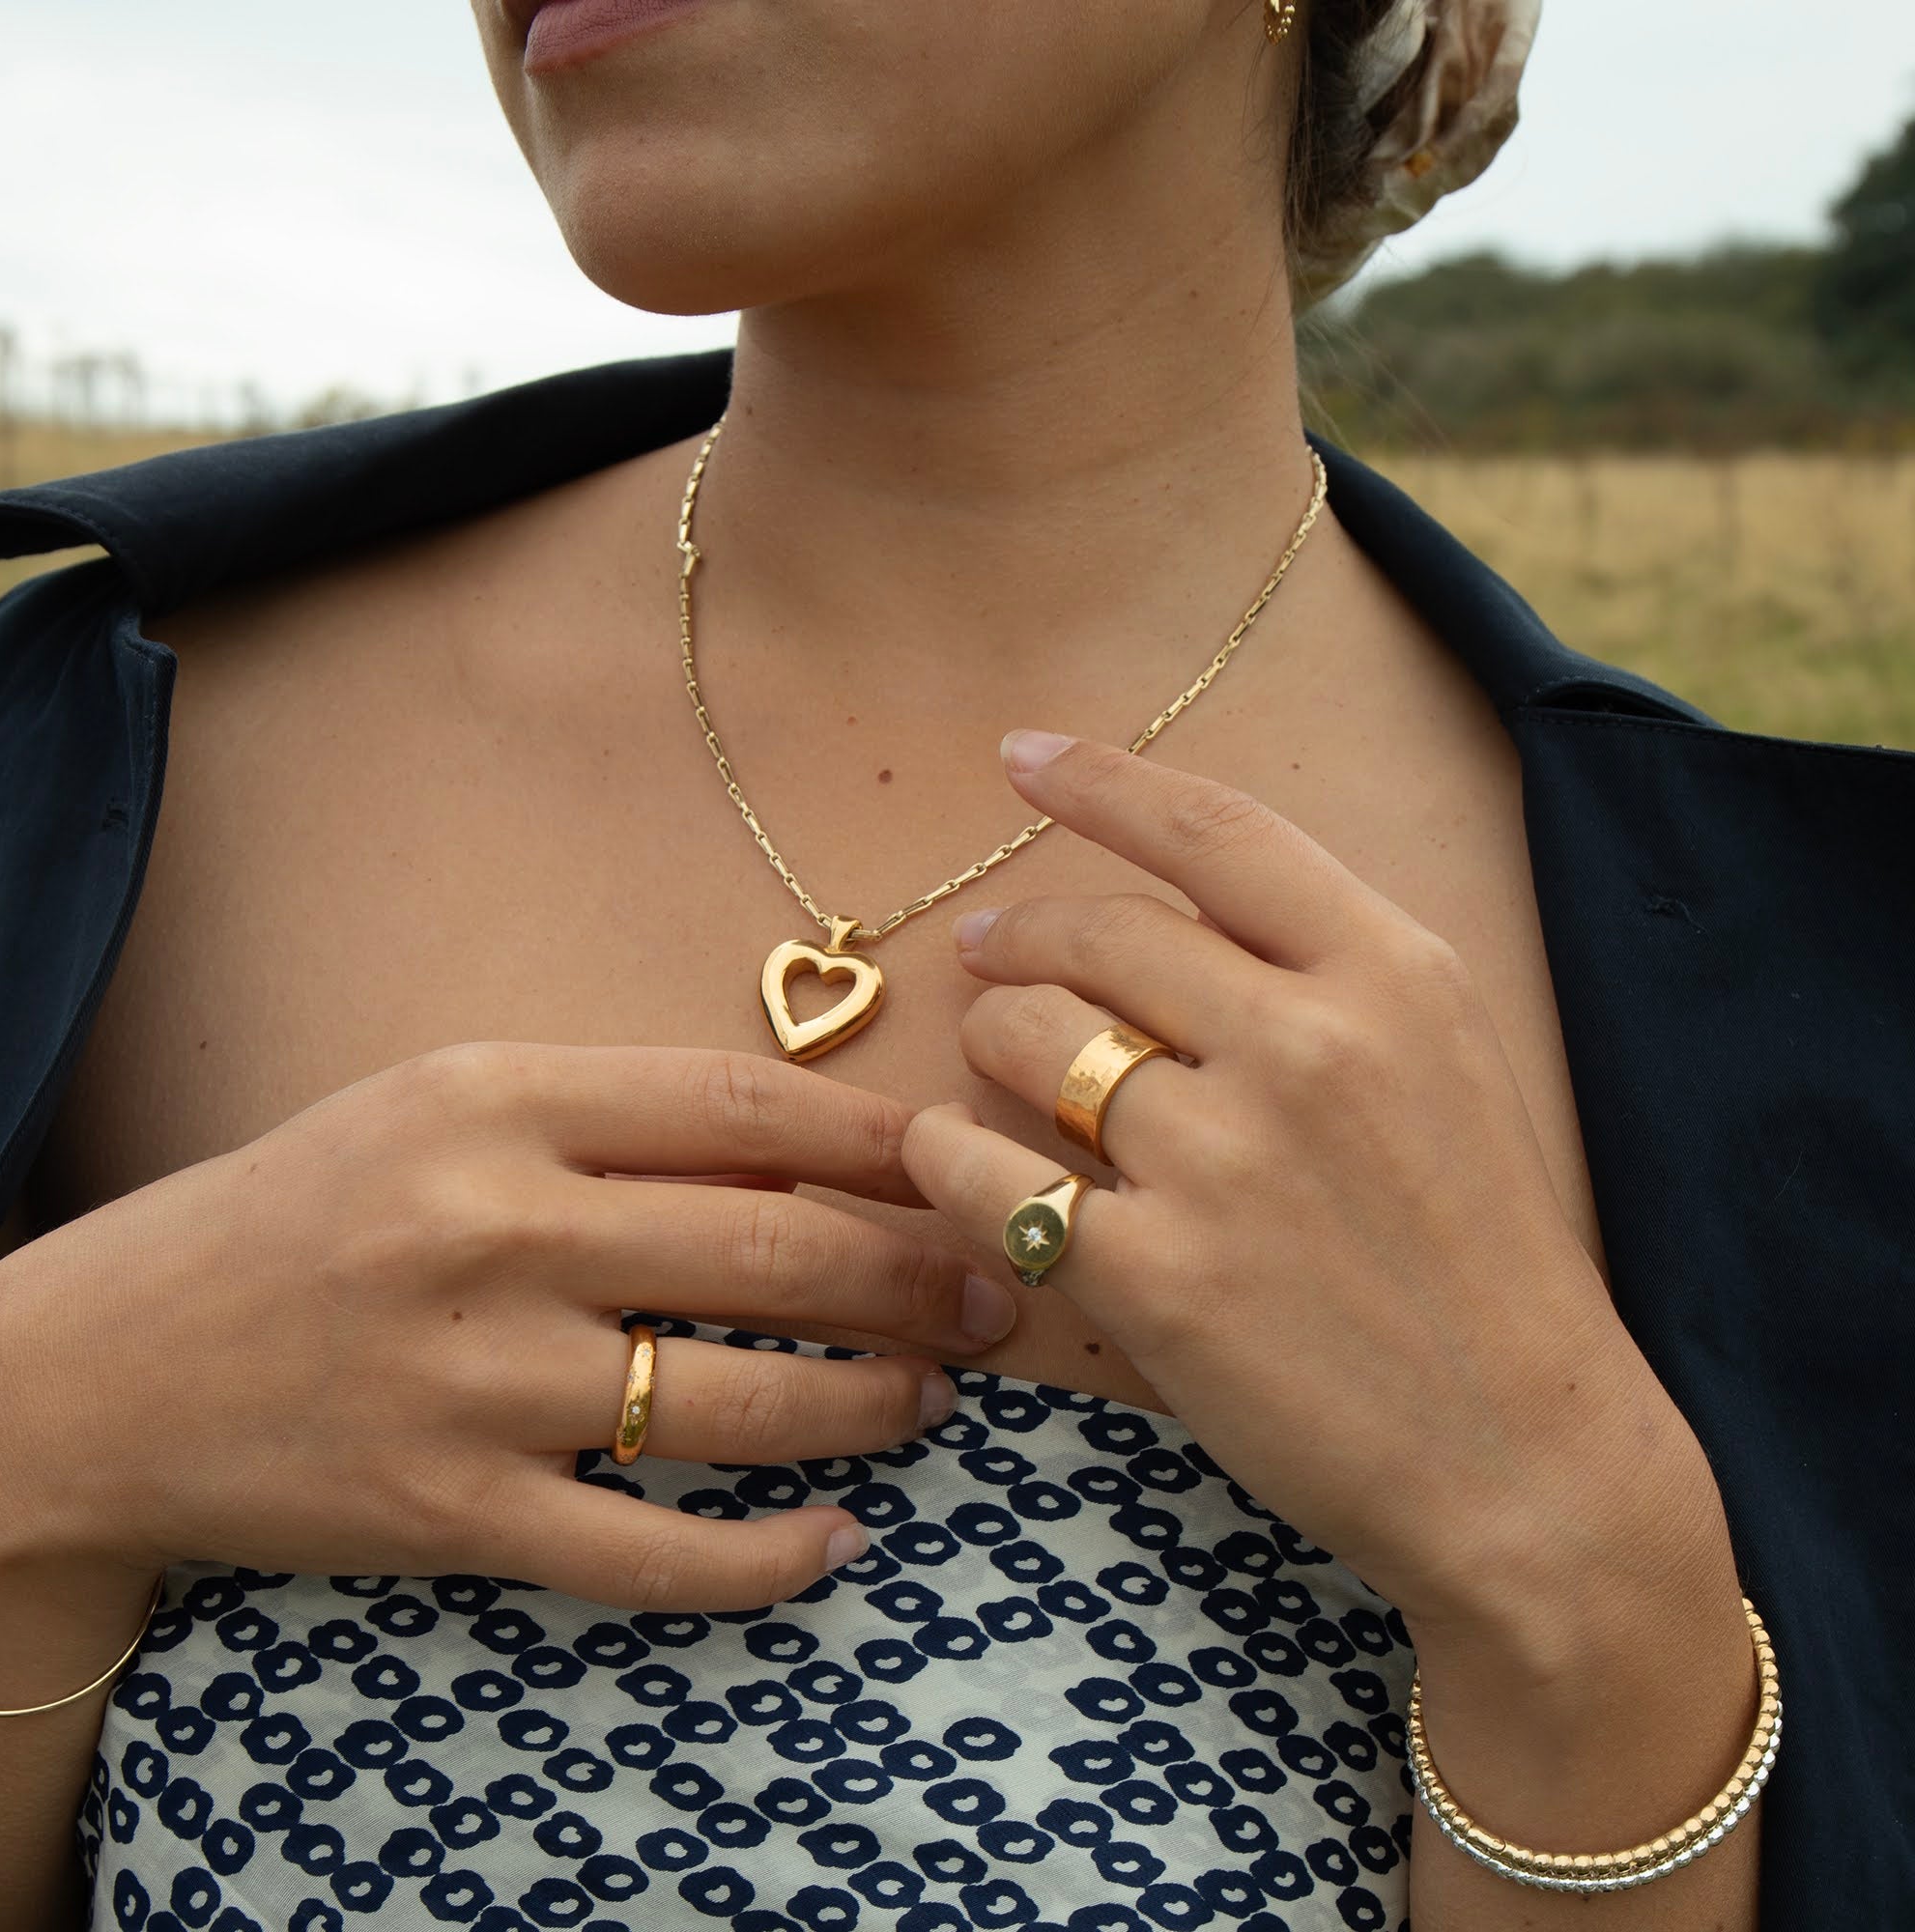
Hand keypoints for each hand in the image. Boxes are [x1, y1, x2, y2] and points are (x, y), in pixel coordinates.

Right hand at [0, 1044, 1014, 1612]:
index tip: (962, 1164)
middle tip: (995, 1297)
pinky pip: (651, 1553)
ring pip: (740, 1406)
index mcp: (499, 1099)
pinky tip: (834, 1541)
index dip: (881, 1141)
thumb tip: (808, 1159)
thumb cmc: (304, 1209)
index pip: (745, 1107)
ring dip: (869, 1408)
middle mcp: (497, 1230)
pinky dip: (767, 1559)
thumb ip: (614, 1117)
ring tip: (932, 1401)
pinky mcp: (453, 1515)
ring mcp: (477, 1383)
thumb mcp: (444, 1106)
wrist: (112, 1363)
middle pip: (773, 1254)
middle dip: (914, 1281)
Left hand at [903, 731, 1711, 1634]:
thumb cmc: (1482, 1259)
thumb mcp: (1447, 1069)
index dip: (1100, 781)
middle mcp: (1307, 1046)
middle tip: (984, 948)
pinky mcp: (1157, 1278)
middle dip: (1018, 932)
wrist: (1528, 1462)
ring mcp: (1225, 1162)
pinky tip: (958, 1160)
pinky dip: (950, 1156)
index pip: (1216, 832)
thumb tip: (1163, 915)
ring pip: (1028, 1040)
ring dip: (988, 1040)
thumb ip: (1324, 975)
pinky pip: (987, 1173)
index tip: (1021, 754)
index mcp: (1394, 976)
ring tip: (994, 1068)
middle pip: (1098, 934)